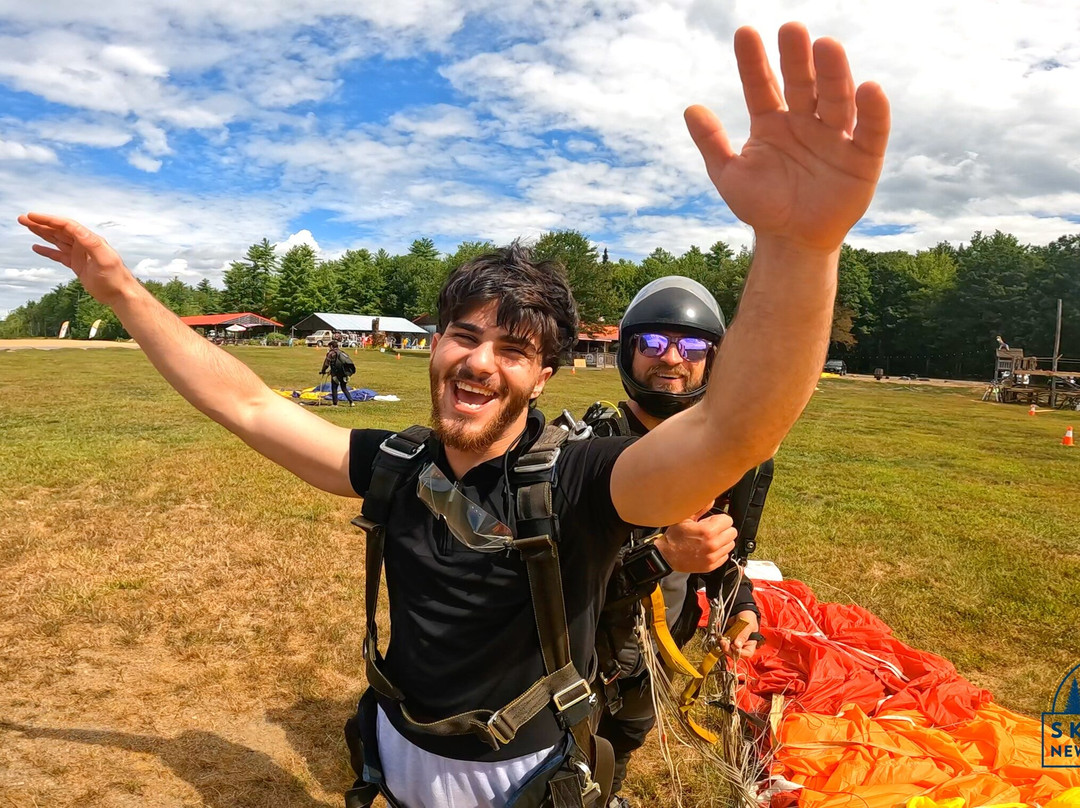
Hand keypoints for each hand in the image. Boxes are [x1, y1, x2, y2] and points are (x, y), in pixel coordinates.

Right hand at [18, 213, 138, 306]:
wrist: (121, 294)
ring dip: (42, 233)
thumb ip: (93, 245)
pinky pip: (59, 255)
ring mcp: (80, 255)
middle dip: (41, 224)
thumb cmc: (116, 278)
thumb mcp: (105, 260)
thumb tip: (79, 231)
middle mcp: (84, 244)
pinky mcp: (77, 265)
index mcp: (90, 240)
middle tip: (22, 219)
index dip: (49, 220)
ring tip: (27, 226)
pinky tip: (36, 247)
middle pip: (59, 230)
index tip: (32, 217)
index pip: (66, 225)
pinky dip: (47, 250)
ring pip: (57, 240)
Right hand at [654, 508, 736, 572]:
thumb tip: (710, 499)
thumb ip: (700, 507)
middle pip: (732, 532)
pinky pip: (725, 556)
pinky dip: (720, 551)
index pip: (728, 520)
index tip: (713, 521)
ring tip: (711, 539)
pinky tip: (709, 548)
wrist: (667, 556)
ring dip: (723, 541)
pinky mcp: (712, 565)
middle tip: (712, 530)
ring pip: (730, 544)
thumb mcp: (684, 518)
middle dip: (723, 529)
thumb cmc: (674, 538)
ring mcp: (713, 556)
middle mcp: (712, 544)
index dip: (720, 519)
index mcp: (707, 531)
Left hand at [684, 23, 889, 252]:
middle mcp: (805, 121)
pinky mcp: (863, 157)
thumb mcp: (730, 176)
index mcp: (772, 122)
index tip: (744, 34)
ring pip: (835, 99)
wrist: (792, 242)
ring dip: (833, 73)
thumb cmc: (762, 206)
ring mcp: (835, 136)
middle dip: (796, 58)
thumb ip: (712, 143)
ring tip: (826, 45)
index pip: (761, 85)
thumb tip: (690, 109)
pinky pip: (870, 131)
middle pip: (802, 84)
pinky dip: (872, 111)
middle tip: (790, 29)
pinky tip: (868, 88)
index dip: (753, 62)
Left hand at [720, 609, 761, 659]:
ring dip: (724, 646)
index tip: (734, 646)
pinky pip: (723, 643)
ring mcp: (733, 642)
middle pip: (735, 653)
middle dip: (729, 650)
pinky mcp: (727, 638)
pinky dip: (721, 641)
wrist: (739, 608)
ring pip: (728, 649)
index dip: (740, 653)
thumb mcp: (748, 625)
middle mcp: (742, 644)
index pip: (747, 654)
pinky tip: (720, 638)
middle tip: (725, 643)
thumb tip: (737, 645)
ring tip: (722, 640)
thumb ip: (743, 635)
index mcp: (750, 643)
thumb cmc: (748, 616)